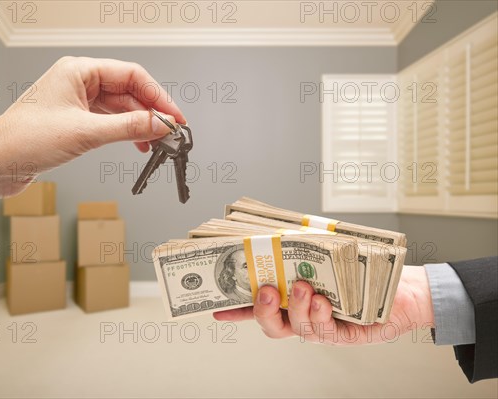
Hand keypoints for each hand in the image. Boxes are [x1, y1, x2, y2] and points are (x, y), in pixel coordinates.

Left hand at [0, 57, 185, 207]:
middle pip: (128, 91)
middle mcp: (79, 82)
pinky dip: (124, 132)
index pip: (131, 75)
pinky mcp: (75, 120)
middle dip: (150, 112)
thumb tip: (160, 124)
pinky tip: (137, 144)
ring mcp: (77, 101)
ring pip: (119, 108)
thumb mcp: (86, 133)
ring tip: (156, 142)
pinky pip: (108, 121)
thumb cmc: (26, 139)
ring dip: (139, 125)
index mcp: (79, 70)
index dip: (157, 96)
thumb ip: (128, 128)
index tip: (174, 116)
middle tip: (170, 132)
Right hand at [214, 266, 434, 344]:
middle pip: (270, 323)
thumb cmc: (359, 270)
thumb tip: (282, 229)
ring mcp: (318, 326)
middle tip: (265, 290)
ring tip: (302, 288)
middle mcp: (300, 316)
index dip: (236, 308)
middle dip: (261, 309)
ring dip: (295, 306)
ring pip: (294, 326)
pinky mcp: (340, 334)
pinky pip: (323, 329)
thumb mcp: (327, 254)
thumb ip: (304, 248)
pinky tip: (323, 301)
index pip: (257, 306)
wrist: (398, 288)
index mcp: (290, 299)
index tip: (216, 307)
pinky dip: (320, 313)